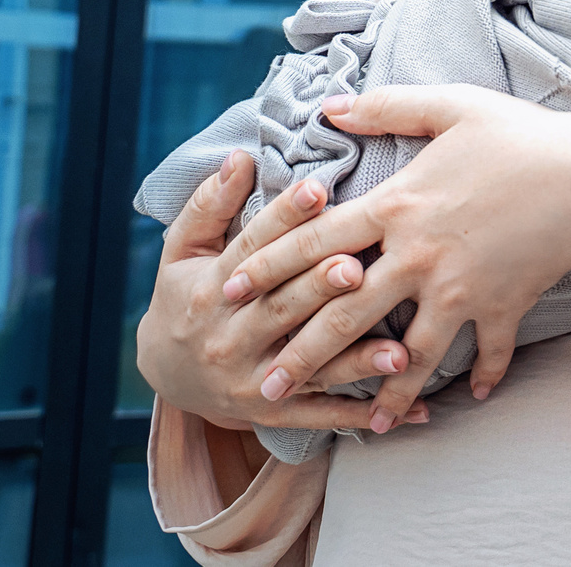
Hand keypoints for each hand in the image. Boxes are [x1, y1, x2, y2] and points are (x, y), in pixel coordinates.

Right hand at [135, 151, 420, 434]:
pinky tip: (406, 410)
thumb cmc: (187, 295)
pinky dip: (363, 414)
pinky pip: (320, 414)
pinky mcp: (271, 411)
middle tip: (361, 265)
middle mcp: (231, 336)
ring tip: (400, 351)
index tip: (320, 190)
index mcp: (213, 287)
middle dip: (322, 287)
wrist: (165, 374)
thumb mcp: (183, 249)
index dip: (285, 218)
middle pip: (283, 307)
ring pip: (309, 366)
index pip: (254, 248)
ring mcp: (253, 378)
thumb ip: (210, 204)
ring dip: (355, 360)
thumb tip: (239, 156)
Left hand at [233, 87, 570, 423]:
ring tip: (361, 423)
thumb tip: (329, 106)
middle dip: (299, 355)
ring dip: (383, 390)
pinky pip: (485, 352)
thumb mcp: (452, 107)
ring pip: (408, 352)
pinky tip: (467, 397)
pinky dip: (480, 375)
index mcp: (397, 204)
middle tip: (262, 386)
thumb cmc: (522, 136)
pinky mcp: (500, 305)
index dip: (267, 266)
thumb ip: (386, 106)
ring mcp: (459, 287)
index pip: (315, 242)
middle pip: (343, 313)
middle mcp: (418, 254)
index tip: (229, 291)